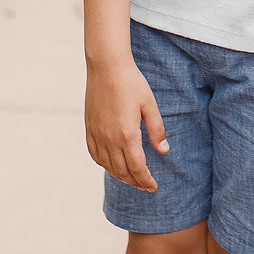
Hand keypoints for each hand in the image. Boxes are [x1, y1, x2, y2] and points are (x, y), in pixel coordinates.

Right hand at [85, 59, 166, 191]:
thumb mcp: (150, 105)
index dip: (145, 180)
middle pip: (122, 171)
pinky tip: (111, 164)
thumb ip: (157, 130)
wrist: (106, 66)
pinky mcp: (89, 128)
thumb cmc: (132, 83)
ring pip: (107, 166)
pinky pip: (94, 154)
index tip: (153, 187)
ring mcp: (97, 134)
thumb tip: (163, 150)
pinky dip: (104, 164)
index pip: (137, 168)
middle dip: (135, 181)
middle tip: (146, 185)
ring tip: (131, 178)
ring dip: (120, 176)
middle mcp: (109, 139)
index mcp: (127, 134)